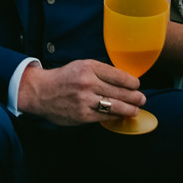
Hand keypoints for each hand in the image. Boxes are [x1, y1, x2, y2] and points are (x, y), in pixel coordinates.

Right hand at [16, 59, 143, 125]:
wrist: (40, 91)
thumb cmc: (63, 78)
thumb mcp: (80, 66)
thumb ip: (100, 72)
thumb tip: (125, 81)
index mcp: (88, 67)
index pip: (119, 75)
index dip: (132, 82)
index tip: (137, 85)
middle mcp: (87, 82)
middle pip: (120, 91)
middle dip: (135, 97)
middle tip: (142, 99)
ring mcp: (85, 100)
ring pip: (116, 106)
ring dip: (130, 108)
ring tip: (136, 109)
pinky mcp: (82, 115)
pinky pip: (105, 116)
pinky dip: (115, 116)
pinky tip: (120, 115)